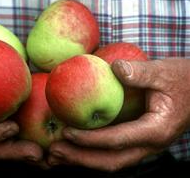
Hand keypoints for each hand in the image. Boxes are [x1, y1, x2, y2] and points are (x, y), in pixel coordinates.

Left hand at [48, 58, 189, 170]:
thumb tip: (114, 68)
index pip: (117, 140)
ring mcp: (144, 146)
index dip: (90, 139)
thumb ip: (141, 72)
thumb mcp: (164, 71)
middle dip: (80, 159)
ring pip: (111, 162)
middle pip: (111, 161)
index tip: (66, 132)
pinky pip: (112, 153)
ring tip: (57, 156)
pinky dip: (91, 153)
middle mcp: (150, 145)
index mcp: (156, 130)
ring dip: (83, 161)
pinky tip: (74, 147)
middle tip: (54, 153)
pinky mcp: (138, 141)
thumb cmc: (183, 79)